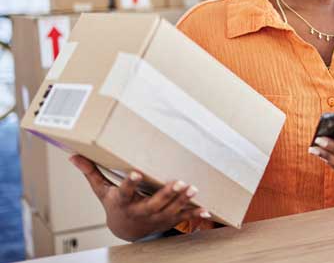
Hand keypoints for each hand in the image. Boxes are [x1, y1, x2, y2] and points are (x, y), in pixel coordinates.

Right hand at [70, 155, 210, 240]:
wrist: (125, 230)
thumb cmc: (114, 204)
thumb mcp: (101, 190)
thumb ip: (91, 172)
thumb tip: (73, 155)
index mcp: (123, 202)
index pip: (125, 192)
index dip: (130, 183)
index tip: (136, 173)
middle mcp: (139, 212)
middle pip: (153, 203)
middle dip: (166, 194)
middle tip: (179, 182)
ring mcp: (155, 218)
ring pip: (170, 210)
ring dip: (183, 201)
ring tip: (194, 189)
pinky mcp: (167, 221)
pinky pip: (182, 218)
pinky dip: (194, 215)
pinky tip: (206, 210)